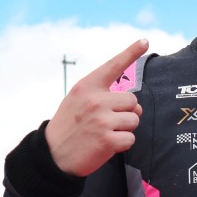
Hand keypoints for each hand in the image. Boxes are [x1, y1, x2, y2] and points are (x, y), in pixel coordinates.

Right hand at [45, 40, 149, 176]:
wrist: (52, 155)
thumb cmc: (69, 126)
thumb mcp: (77, 100)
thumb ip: (100, 94)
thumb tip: (132, 102)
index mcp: (87, 87)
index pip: (113, 66)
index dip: (131, 52)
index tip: (145, 41)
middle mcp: (95, 100)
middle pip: (132, 101)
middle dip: (126, 112)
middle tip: (109, 121)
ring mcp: (102, 120)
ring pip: (134, 120)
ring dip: (125, 129)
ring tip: (106, 133)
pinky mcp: (107, 140)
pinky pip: (130, 138)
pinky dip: (122, 144)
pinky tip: (106, 145)